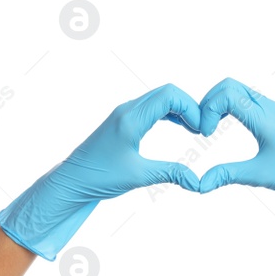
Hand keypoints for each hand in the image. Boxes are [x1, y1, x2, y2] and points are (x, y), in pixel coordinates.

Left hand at [0, 84, 201, 259]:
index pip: (169, 95)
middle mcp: (128, 110)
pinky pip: (152, 107)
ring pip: (160, 98)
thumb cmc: (99, 177)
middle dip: (190, 107)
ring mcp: (125, 114)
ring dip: (180, 109)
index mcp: (131, 118)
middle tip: (202, 129)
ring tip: (195, 129)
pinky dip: (170, 113)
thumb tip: (198, 183)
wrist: (71, 182)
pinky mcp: (124, 121)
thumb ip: (171, 173)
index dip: (192, 108)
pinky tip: (180, 127)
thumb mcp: (139, 176)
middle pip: (167, 92)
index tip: (202, 130)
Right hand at [196, 78, 274, 251]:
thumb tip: (200, 185)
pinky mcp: (274, 115)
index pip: (227, 94)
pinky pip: (247, 98)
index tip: (205, 133)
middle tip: (203, 127)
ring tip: (211, 127)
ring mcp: (273, 109)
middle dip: (209, 102)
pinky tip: (225, 125)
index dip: (208, 109)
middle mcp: (269, 107)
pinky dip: (230, 105)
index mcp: (265, 118)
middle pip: (229, 85)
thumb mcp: (259, 176)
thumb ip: (227, 175)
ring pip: (238, 89)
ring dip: (219, 102)